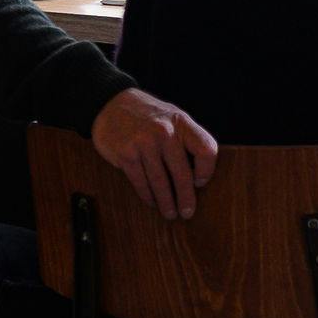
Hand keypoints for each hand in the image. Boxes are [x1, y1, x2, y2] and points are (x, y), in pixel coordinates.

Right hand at [91, 87, 216, 220]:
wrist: (110, 104)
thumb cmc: (148, 117)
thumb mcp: (172, 118)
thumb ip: (187, 140)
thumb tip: (198, 178)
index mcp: (181, 122)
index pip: (206, 149)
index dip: (207, 170)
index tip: (200, 183)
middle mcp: (164, 131)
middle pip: (182, 173)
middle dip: (186, 198)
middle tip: (187, 212)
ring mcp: (143, 143)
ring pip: (160, 182)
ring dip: (166, 202)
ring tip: (170, 213)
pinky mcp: (126, 154)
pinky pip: (141, 182)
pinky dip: (148, 196)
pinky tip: (151, 201)